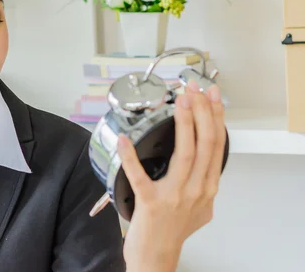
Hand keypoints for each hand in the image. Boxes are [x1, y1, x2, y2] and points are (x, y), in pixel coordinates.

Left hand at [120, 80, 226, 271]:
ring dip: (184, 123)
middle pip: (206, 144)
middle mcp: (196, 190)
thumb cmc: (172, 232)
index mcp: (207, 188)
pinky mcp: (150, 202)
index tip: (210, 95)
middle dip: (202, 111)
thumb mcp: (199, 209)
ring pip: (185, 153)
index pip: (217, 145)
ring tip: (180, 101)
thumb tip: (202, 165)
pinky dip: (130, 156)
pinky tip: (124, 140)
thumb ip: (202, 185)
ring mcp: (175, 196)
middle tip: (194, 88)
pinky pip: (139, 174)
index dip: (215, 116)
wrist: (156, 257)